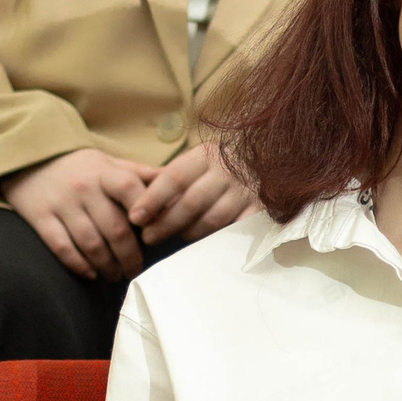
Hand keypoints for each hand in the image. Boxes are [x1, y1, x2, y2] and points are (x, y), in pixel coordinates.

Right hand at [1, 148, 157, 277]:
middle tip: (135, 270)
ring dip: (108, 266)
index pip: (131, 190)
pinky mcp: (40, 217)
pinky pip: (62, 248)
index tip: (155, 236)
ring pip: (91, 244)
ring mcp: (61, 203)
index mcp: (105, 172)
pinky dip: (79, 265)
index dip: (147, 214)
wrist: (30, 159)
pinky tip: (91, 273)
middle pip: (115, 229)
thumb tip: (178, 189)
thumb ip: (142, 176)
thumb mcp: (111, 164)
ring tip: (116, 275)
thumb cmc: (81, 168)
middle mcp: (83, 187)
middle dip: (130, 256)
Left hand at [126, 138, 256, 247]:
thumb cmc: (220, 167)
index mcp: (206, 155)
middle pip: (191, 202)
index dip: (153, 199)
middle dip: (165, 223)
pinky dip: (218, 240)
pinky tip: (205, 246)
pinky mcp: (260, 210)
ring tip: (176, 238)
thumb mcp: (197, 162)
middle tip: (148, 237)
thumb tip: (141, 208)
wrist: (266, 161)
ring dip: (189, 233)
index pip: (174, 178)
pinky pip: (235, 231)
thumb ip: (172, 180)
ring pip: (212, 220)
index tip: (135, 217)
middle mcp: (227, 171)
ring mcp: (245, 191)